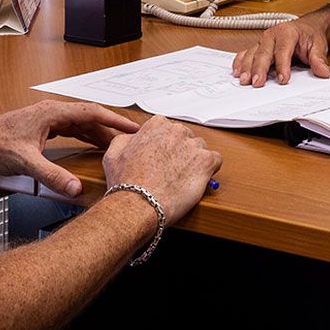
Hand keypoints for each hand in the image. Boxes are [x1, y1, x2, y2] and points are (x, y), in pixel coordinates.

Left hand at [0, 100, 138, 197]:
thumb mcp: (26, 162)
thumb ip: (52, 176)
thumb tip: (75, 188)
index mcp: (51, 112)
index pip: (91, 112)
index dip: (114, 120)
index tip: (132, 128)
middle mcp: (51, 112)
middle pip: (89, 117)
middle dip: (110, 128)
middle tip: (130, 140)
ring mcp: (47, 118)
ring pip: (80, 123)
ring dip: (98, 133)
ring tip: (115, 145)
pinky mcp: (42, 127)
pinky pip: (71, 129)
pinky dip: (85, 136)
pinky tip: (91, 145)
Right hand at [99, 114, 222, 217]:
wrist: (138, 204)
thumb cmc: (126, 182)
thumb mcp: (113, 154)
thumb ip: (126, 139)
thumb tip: (133, 137)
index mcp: (156, 125)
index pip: (167, 129)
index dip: (164, 145)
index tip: (161, 157)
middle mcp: (176, 131)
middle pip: (185, 138)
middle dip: (180, 152)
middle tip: (171, 171)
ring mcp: (193, 145)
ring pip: (200, 149)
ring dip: (194, 161)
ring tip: (181, 178)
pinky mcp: (206, 161)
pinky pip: (215, 160)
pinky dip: (209, 170)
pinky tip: (197, 180)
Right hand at [231, 17, 329, 85]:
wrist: (307, 27)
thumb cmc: (310, 36)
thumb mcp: (318, 45)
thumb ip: (319, 59)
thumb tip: (323, 72)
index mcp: (287, 32)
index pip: (283, 51)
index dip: (282, 66)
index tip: (283, 80)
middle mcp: (272, 35)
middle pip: (263, 53)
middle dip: (259, 69)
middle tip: (257, 83)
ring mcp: (263, 40)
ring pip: (252, 54)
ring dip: (246, 67)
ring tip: (244, 80)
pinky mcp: (258, 46)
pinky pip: (246, 53)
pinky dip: (240, 62)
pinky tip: (237, 72)